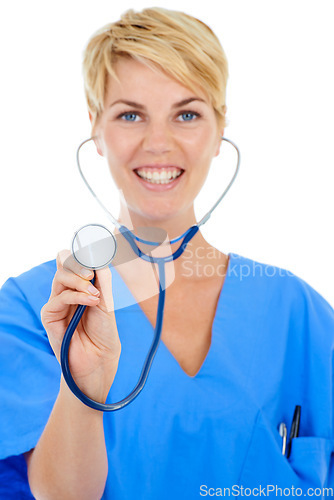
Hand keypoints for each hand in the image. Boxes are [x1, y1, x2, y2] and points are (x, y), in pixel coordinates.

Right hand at [41, 250, 120, 401]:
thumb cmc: (104, 334)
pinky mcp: (49, 316)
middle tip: (93, 274)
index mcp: (81, 287)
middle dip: (79, 263)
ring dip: (79, 280)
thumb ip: (102, 280)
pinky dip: (76, 296)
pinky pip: (59, 298)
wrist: (100, 362)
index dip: (83, 252)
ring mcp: (57, 303)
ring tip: (94, 293)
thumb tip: (97, 256)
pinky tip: (91, 301)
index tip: (97, 251)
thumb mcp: (107, 302)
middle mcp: (67, 292)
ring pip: (60, 277)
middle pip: (65, 263)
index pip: (75, 261)